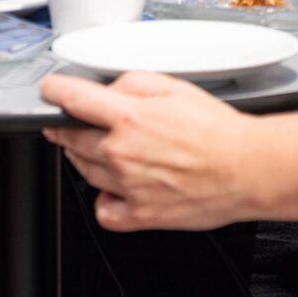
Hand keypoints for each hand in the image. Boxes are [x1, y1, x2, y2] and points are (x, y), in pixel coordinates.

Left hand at [41, 71, 256, 231]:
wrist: (246, 169)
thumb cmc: (217, 130)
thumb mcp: (174, 86)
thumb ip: (132, 81)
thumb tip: (107, 88)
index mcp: (128, 117)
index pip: (71, 99)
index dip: (53, 90)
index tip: (51, 90)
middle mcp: (121, 153)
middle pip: (70, 137)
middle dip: (66, 126)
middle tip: (78, 120)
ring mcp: (127, 187)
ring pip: (84, 171)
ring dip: (86, 156)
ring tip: (109, 148)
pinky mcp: (140, 215)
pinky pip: (103, 210)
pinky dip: (104, 199)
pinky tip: (115, 187)